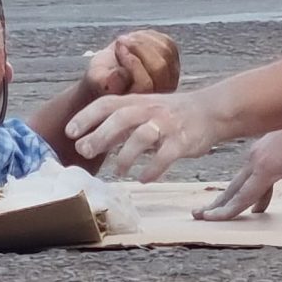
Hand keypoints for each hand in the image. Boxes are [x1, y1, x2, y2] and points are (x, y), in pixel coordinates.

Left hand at [66, 89, 236, 182]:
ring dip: (126, 155)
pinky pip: (166, 155)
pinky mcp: (183, 141)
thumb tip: (86, 143)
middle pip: (121, 118)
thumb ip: (117, 125)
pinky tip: (143, 179)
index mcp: (136, 101)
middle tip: (84, 151)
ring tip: (117, 171)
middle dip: (100, 135)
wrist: (211, 111)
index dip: (86, 116)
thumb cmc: (169, 115)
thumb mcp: (142, 111)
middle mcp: (149, 110)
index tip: (69, 132)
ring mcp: (167, 124)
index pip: (107, 104)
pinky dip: (153, 169)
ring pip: (142, 136)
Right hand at [83, 30, 180, 97]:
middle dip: (139, 48)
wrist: (109, 73)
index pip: (145, 84)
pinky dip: (151, 37)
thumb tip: (121, 73)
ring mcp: (170, 79)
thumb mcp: (95, 79)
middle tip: (121, 40)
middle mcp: (160, 94)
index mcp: (140, 103)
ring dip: (143, 41)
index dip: (132, 64)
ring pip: (165, 52)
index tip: (118, 48)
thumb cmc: (101, 79)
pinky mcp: (173, 63)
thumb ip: (104, 80)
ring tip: (126, 40)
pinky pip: (168, 44)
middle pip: (159, 67)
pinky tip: (135, 39)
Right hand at [194, 120, 281, 221]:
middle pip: (233, 189)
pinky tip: (259, 202)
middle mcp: (255, 161)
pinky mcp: (262, 149)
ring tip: (216, 210)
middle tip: (197, 215)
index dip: (226, 211)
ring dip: (230, 197)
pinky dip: (247, 188)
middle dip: (217, 205)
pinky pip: (250, 174)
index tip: (209, 220)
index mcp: (266, 169)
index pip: (243, 197)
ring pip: (240, 181)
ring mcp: (257, 154)